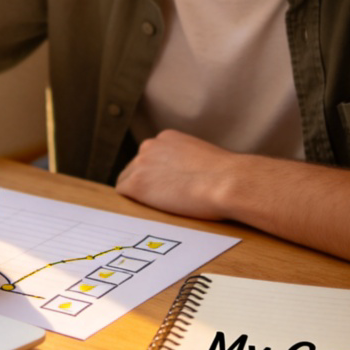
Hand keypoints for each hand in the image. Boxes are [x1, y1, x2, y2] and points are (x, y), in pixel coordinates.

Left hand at [115, 128, 236, 219]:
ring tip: (157, 207)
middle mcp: (150, 146)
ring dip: (139, 194)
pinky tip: (147, 211)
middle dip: (145, 182)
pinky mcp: (136, 184)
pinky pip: (122, 194)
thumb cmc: (226, 176)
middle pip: (135, 167)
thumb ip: (188, 162)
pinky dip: (133, 203)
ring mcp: (140, 164)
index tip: (166, 187)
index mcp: (167, 138)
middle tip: (161, 200)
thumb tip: (190, 176)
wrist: (227, 182)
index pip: (150, 157)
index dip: (156, 174)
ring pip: (127, 180)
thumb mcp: (203, 158)